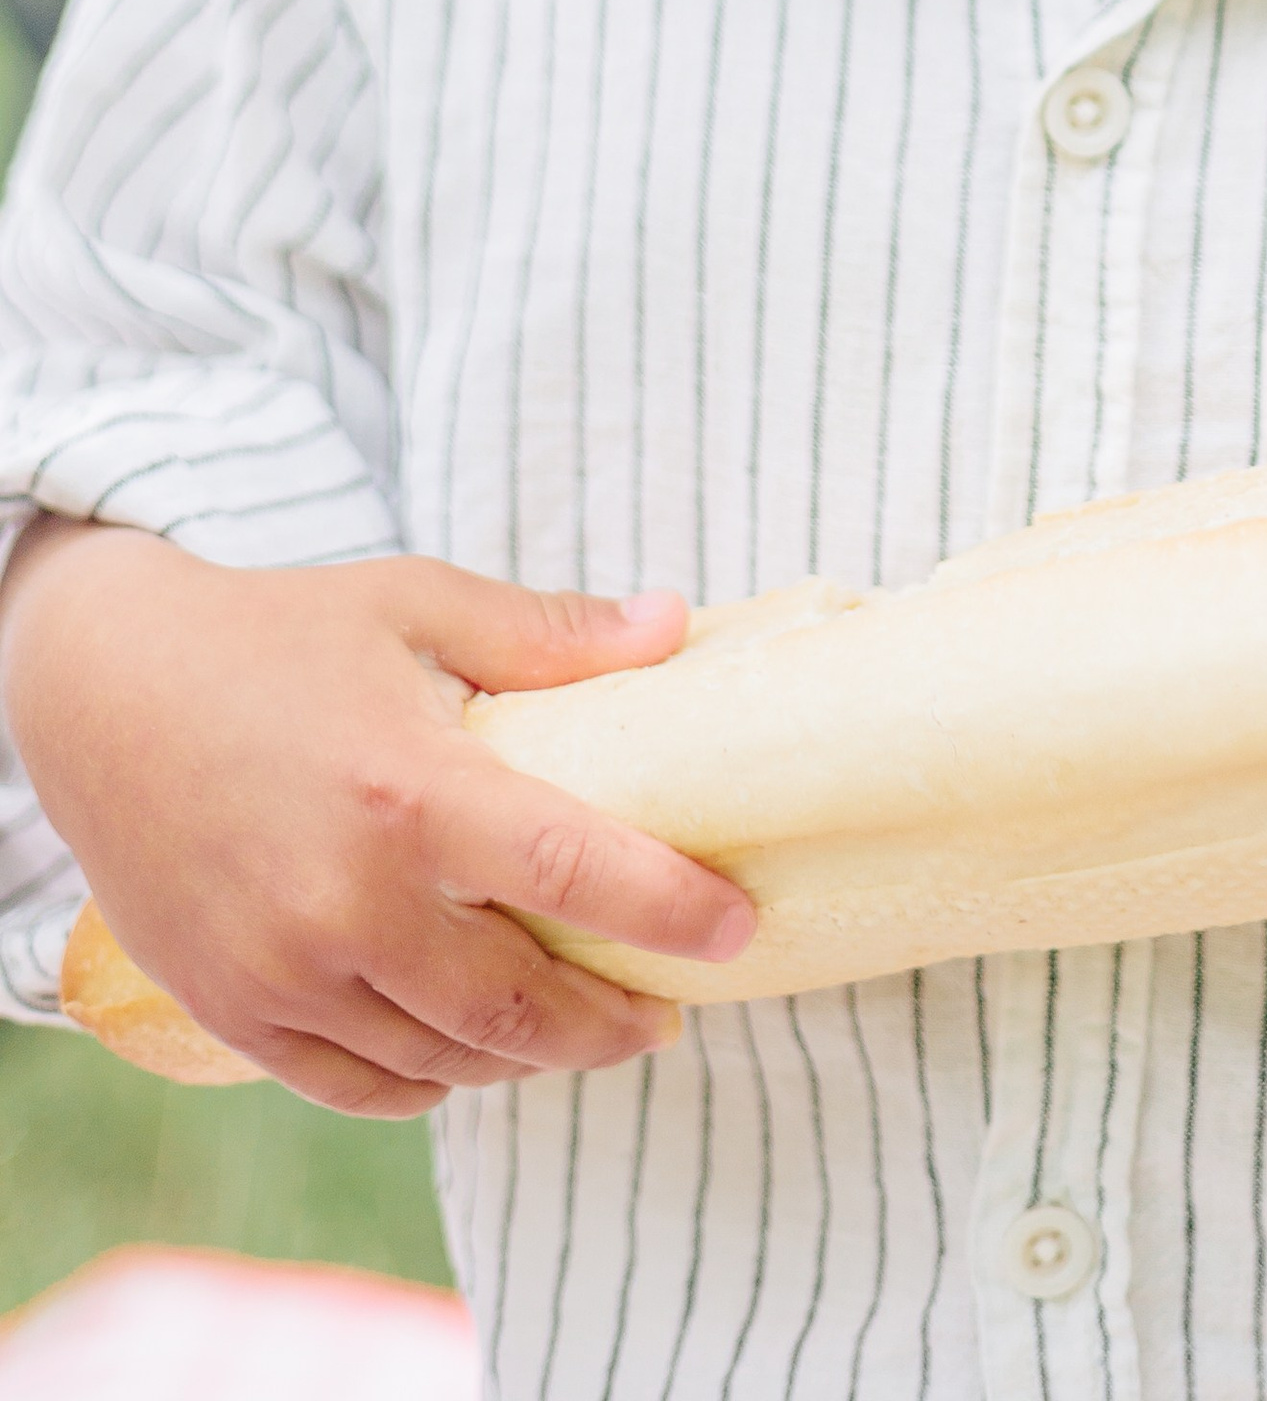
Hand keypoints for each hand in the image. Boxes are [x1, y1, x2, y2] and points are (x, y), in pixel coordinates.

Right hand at [0, 521, 754, 1117]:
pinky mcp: (233, 1010)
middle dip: (611, 1023)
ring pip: (444, 1061)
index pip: (573, 871)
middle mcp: (346, 900)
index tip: (740, 929)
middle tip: (668, 1010)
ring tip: (582, 1025)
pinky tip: (475, 1050)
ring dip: (528, 1056)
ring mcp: (284, 970)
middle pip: (517, 1007)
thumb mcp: (418, 603)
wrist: (102, 689)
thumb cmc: (279, 635)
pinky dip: (432, 1081)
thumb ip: (549, 633)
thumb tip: (675, 625)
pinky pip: (360, 1087)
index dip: (670, 910)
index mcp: (409, 789)